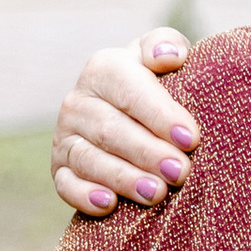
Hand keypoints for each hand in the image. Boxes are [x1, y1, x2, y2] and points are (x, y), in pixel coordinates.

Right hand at [52, 28, 199, 216]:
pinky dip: (84, 195)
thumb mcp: (158, 59)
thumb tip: (170, 56)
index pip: (129, 90)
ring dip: (124, 178)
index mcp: (103, 69)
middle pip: (111, 130)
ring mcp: (65, 137)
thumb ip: (164, 45)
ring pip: (90, 160)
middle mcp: (78, 102)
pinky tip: (109, 204)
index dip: (159, 115)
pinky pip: (66, 185)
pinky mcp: (60, 169)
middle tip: (180, 172)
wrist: (128, 115)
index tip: (191, 138)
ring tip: (156, 194)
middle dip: (147, 153)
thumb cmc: (154, 86)